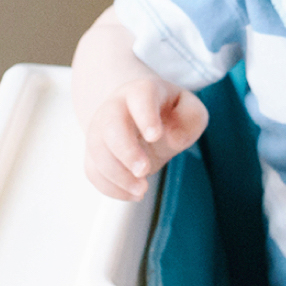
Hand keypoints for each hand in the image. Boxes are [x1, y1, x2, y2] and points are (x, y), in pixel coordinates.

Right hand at [83, 77, 207, 199]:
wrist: (136, 116)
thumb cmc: (167, 113)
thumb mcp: (188, 109)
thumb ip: (191, 118)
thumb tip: (171, 138)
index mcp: (141, 92)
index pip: (140, 96)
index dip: (145, 116)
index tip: (155, 135)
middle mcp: (115, 108)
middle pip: (111, 125)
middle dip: (126, 151)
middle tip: (144, 170)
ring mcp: (100, 130)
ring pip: (98, 152)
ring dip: (118, 176)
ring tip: (142, 189)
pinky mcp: (94, 153)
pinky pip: (93, 171)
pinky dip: (111, 187)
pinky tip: (133, 193)